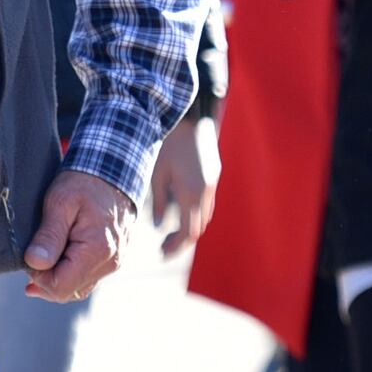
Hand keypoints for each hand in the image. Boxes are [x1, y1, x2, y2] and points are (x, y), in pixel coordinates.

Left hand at [22, 168, 135, 301]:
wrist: (112, 171)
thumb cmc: (84, 183)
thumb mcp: (59, 202)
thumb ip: (48, 236)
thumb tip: (34, 264)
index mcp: (97, 250)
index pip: (60, 287)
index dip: (38, 277)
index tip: (30, 257)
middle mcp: (109, 263)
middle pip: (68, 293)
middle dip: (45, 281)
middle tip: (30, 261)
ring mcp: (113, 263)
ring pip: (78, 289)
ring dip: (56, 279)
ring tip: (38, 264)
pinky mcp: (112, 260)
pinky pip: (87, 278)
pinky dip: (69, 275)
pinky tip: (54, 264)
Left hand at [148, 114, 221, 262]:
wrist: (190, 118)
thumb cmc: (168, 144)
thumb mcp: (157, 173)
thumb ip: (160, 202)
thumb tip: (159, 226)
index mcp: (190, 193)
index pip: (188, 233)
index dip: (176, 246)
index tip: (162, 252)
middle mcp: (205, 192)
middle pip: (199, 228)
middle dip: (182, 241)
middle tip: (164, 247)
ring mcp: (212, 184)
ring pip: (205, 216)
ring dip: (191, 227)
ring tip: (172, 233)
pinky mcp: (214, 175)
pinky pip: (208, 202)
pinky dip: (197, 213)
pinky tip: (183, 212)